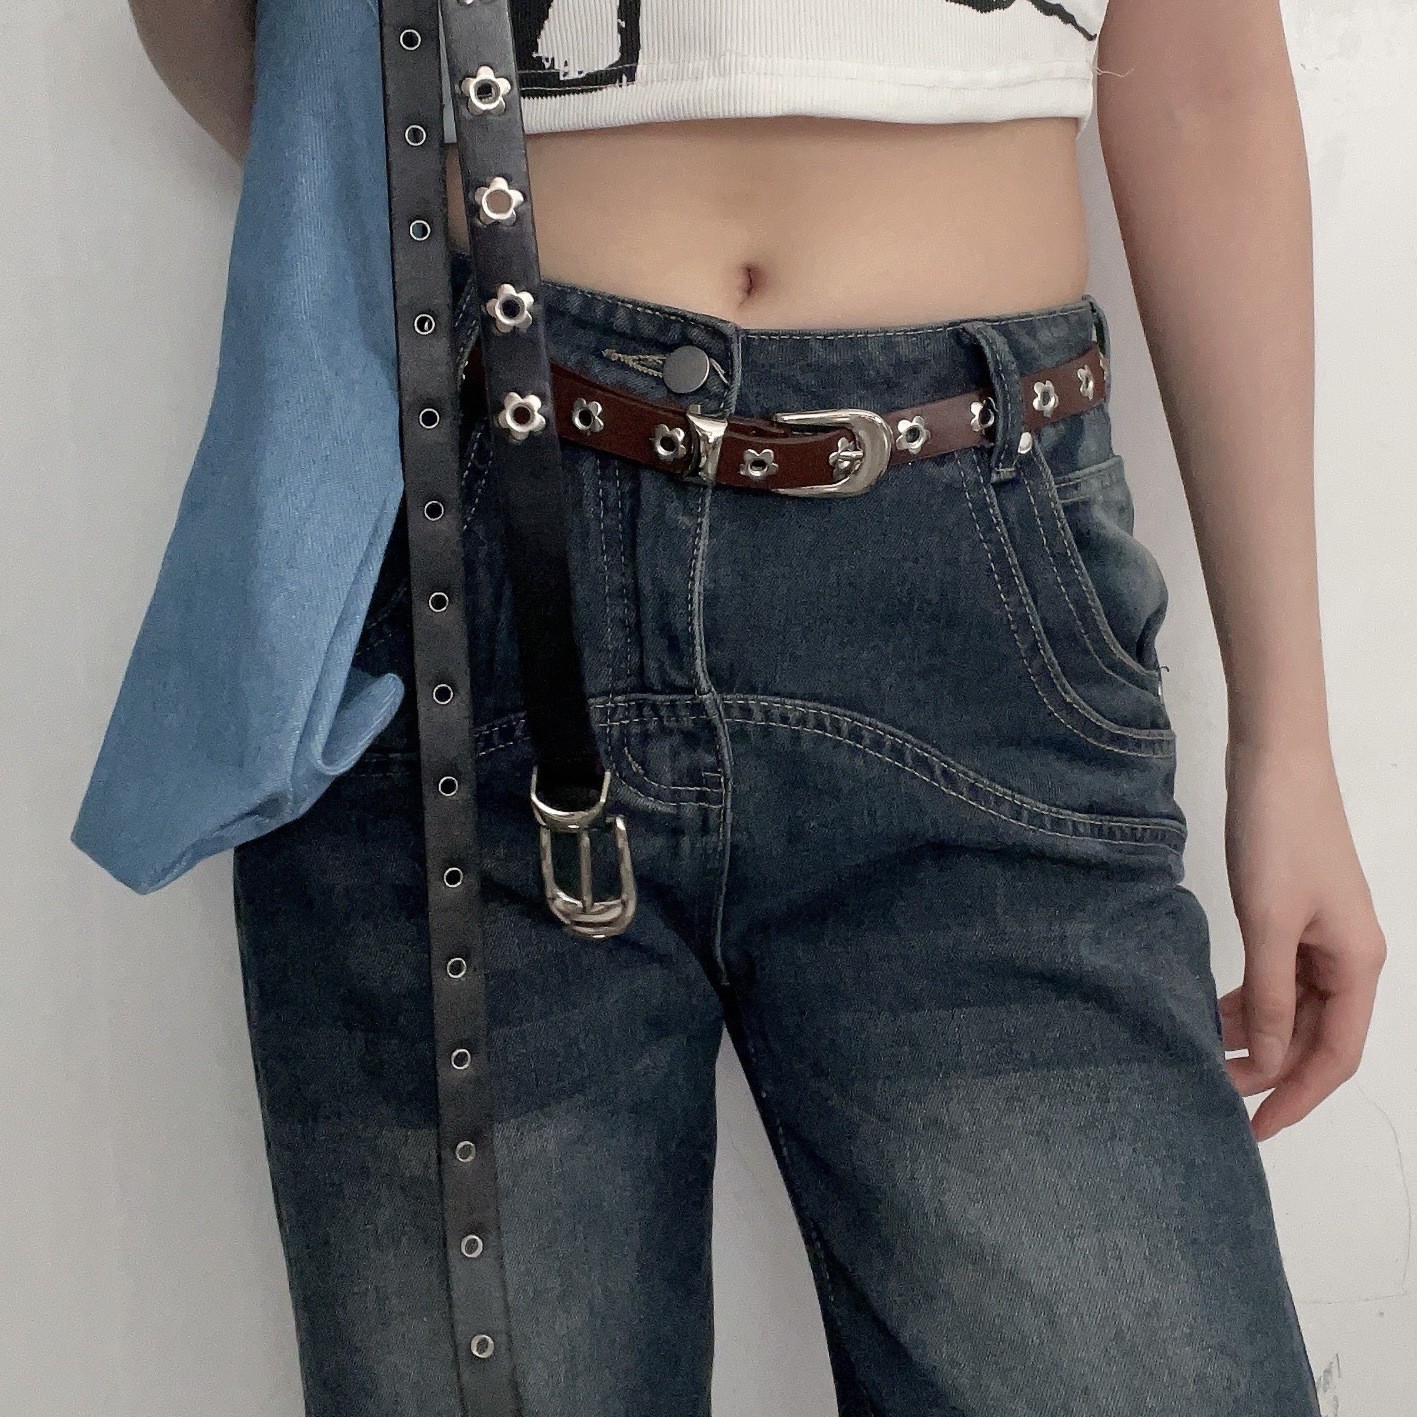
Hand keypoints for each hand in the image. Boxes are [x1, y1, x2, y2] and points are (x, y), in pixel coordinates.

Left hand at [1218, 740, 1385, 1140]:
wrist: (1274, 761)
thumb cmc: (1279, 835)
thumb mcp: (1269, 923)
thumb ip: (1269, 996)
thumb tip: (1268, 1061)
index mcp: (1357, 965)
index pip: (1334, 1056)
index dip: (1297, 1098)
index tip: (1256, 1130)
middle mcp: (1347, 957)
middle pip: (1314, 1037)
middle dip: (1270, 1072)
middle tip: (1217, 1097)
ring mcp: (1320, 935)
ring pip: (1292, 1008)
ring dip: (1254, 1036)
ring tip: (1205, 1056)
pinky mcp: (1291, 915)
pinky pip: (1276, 977)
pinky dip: (1248, 999)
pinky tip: (1212, 1012)